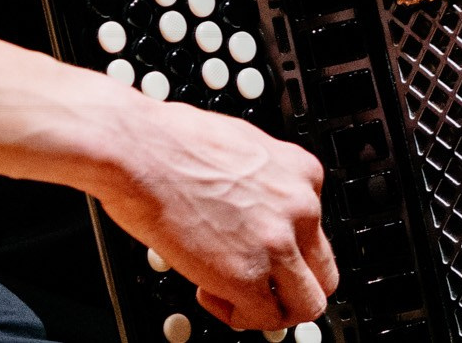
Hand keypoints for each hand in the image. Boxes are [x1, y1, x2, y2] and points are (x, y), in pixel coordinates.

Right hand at [91, 97, 337, 331]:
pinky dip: (238, 316)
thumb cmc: (170, 142)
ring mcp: (278, 243)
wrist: (138, 149)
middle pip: (323, 272)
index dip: (282, 247)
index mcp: (301, 172)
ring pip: (307, 304)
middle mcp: (300, 207)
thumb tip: (252, 207)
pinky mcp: (247, 275)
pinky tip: (208, 291)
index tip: (255, 249)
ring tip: (233, 295)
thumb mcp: (242, 148)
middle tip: (255, 286)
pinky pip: (264, 319)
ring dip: (271, 309)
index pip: (315, 230)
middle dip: (288, 286)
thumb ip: (262, 182)